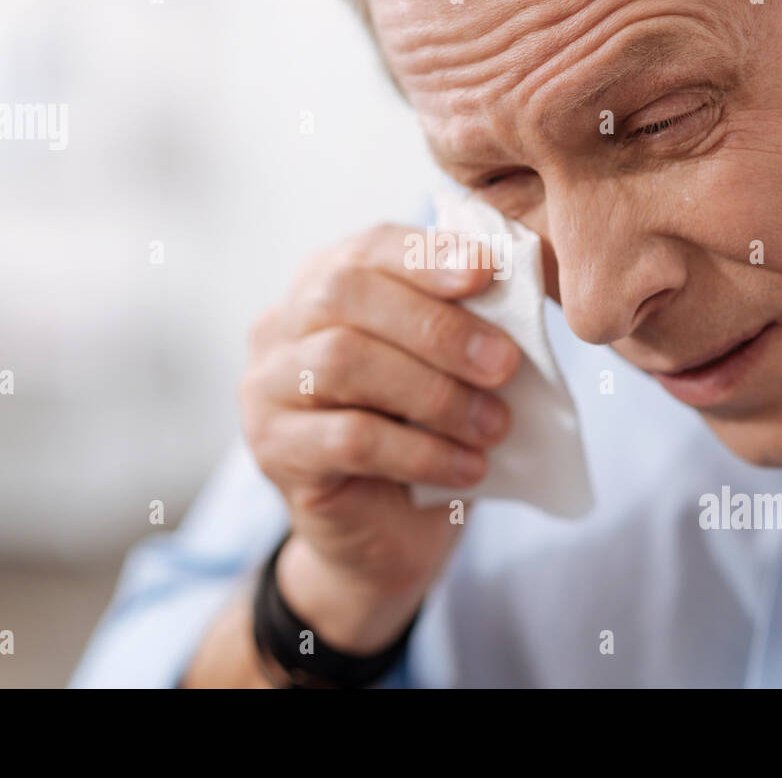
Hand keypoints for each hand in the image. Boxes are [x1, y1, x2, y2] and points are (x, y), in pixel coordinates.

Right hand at [240, 223, 520, 651]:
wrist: (386, 532)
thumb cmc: (422, 430)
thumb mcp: (447, 367)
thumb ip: (463, 323)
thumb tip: (515, 286)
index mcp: (323, 285)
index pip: (368, 248)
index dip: (426, 255)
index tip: (489, 272)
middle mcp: (281, 327)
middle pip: (346, 295)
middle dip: (435, 326)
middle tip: (505, 364)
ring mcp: (266, 388)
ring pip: (343, 362)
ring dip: (434, 393)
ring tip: (495, 425)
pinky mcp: (274, 451)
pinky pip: (350, 438)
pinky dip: (421, 451)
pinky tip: (469, 468)